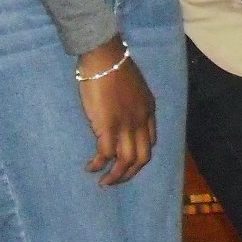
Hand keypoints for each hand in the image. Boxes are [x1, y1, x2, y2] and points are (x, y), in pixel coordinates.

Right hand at [75, 40, 156, 185]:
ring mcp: (126, 125)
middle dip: (129, 174)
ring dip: (115, 176)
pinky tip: (91, 167)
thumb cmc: (116, 68)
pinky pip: (106, 154)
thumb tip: (122, 113)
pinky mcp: (108, 126)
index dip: (139, 156)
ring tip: (103, 182)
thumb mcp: (134, 87)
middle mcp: (141, 121)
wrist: (106, 59)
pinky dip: (98, 165)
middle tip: (115, 180)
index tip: (126, 162)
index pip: (150, 142)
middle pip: (142, 157)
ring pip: (126, 161)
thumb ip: (132, 103)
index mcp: (149, 110)